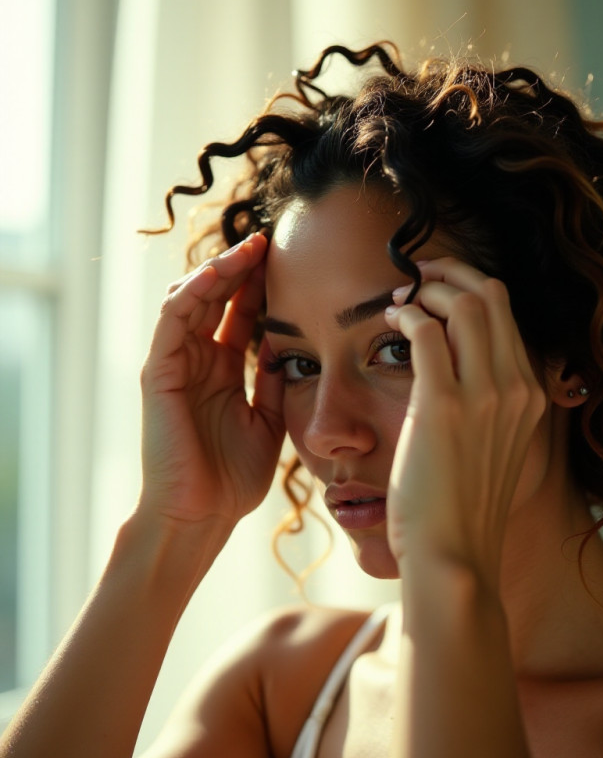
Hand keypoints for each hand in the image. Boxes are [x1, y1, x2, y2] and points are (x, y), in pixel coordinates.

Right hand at [138, 234, 283, 526]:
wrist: (202, 516)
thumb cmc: (232, 477)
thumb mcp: (267, 419)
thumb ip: (273, 380)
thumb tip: (288, 341)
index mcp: (222, 372)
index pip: (240, 315)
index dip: (260, 287)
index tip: (290, 262)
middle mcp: (198, 361)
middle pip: (217, 299)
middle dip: (242, 268)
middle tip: (270, 241)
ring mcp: (176, 364)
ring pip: (191, 299)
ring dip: (219, 271)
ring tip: (250, 248)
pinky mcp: (158, 372)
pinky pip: (172, 320)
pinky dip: (193, 292)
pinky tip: (219, 273)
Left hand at [384, 257, 544, 587]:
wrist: (456, 557)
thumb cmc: (464, 508)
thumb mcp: (498, 449)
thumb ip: (493, 405)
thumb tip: (460, 366)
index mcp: (532, 395)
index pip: (509, 316)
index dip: (471, 289)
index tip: (440, 287)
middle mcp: (518, 388)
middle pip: (492, 296)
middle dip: (451, 273)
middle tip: (418, 275)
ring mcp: (486, 395)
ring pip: (465, 303)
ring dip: (428, 288)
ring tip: (401, 296)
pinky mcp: (444, 405)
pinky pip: (427, 332)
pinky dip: (407, 314)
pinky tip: (391, 319)